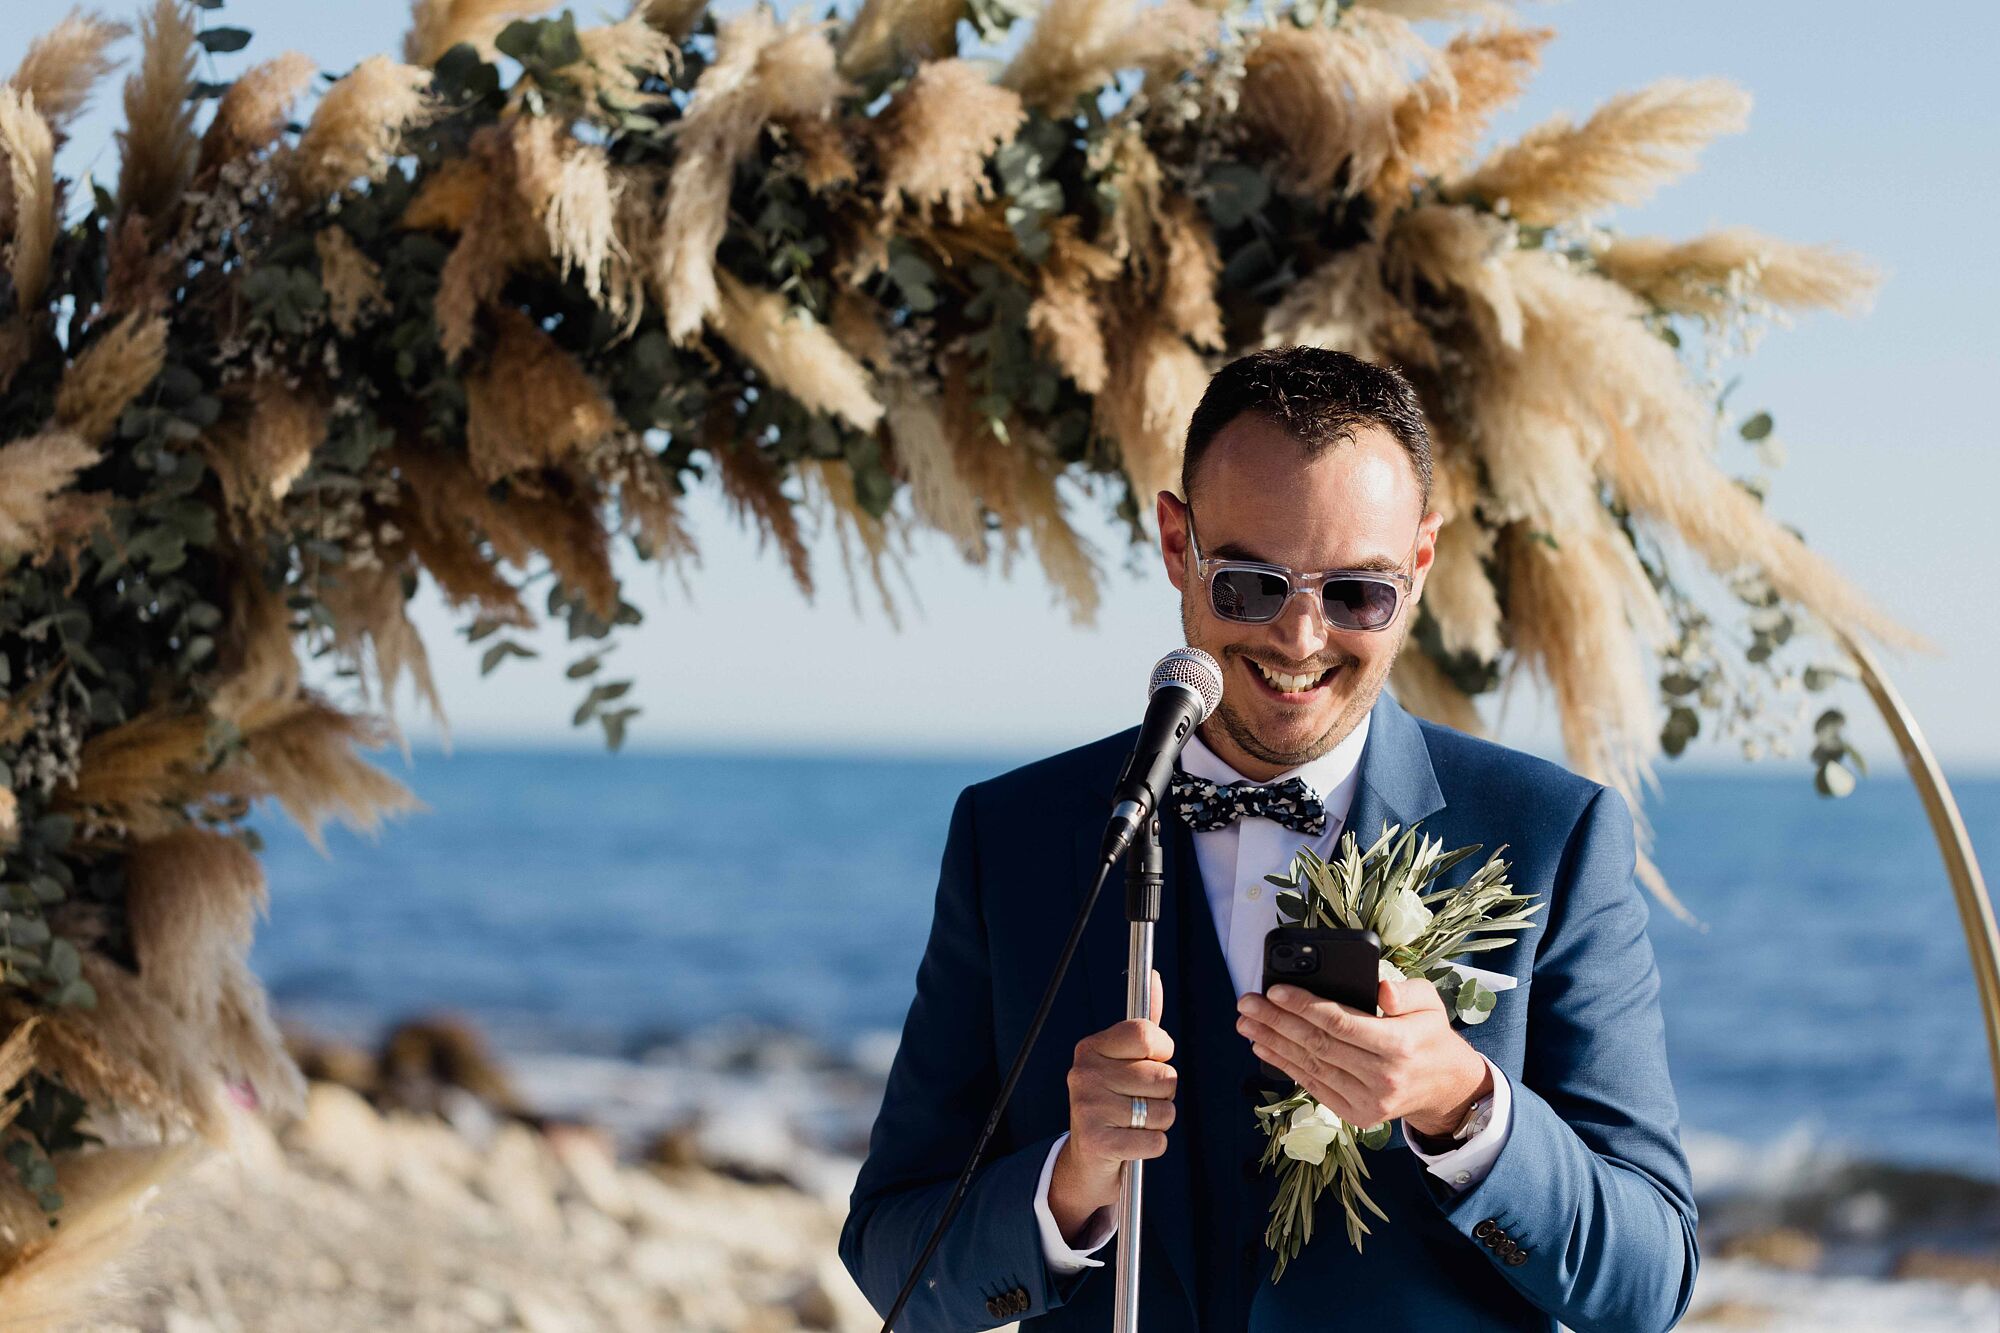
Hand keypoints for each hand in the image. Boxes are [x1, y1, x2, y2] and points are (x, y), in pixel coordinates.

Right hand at [1049, 967, 1175, 1240]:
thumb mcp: (1122, 1061)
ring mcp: (1087, 1108)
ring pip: (1165, 1111)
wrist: (1087, 1158)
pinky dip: (1154, 1145)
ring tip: (1136, 1122)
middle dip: (1163, 1093)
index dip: (1162, 1051)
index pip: (1146, 1034)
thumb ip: (1141, 1026)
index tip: (1153, 1061)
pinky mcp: (1097, 1141)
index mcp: (1090, 1048)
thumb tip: (1153, 976)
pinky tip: (1133, 1142)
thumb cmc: (1113, 1103)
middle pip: (1164, 1076)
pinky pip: (1156, 1141)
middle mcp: (1084, 1073)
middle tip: (1139, 1100)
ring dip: (1160, 1121)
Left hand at [1235, 974, 1488, 1138]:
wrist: (1445, 1087)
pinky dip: (1286, 1066)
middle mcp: (1383, 1077)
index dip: (1304, 1006)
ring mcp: (1369, 1101)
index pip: (1341, 1022)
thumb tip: (1380, 989)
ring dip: (1273, 1043)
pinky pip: (1315, 1086)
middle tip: (1247, 1003)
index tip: (1274, 990)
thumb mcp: (1430, 1003)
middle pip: (1318, 1045)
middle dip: (1277, 1021)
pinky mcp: (1357, 1115)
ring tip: (1247, 1023)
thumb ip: (1407, 992)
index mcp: (1400, 1046)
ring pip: (1311, 1066)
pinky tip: (1264, 1048)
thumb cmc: (1430, 1036)